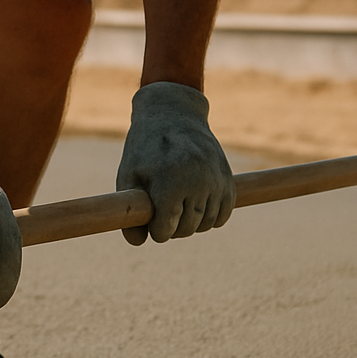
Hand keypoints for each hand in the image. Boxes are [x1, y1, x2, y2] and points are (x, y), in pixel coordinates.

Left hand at [116, 82, 234, 244]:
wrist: (173, 114)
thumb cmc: (144, 148)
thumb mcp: (128, 175)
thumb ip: (130, 211)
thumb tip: (138, 242)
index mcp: (170, 181)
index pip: (166, 229)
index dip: (156, 231)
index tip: (151, 224)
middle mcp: (198, 181)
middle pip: (187, 228)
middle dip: (172, 228)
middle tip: (162, 214)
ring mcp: (216, 180)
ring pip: (206, 224)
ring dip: (191, 223)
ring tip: (177, 206)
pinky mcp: (228, 180)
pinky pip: (223, 214)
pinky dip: (211, 217)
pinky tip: (195, 206)